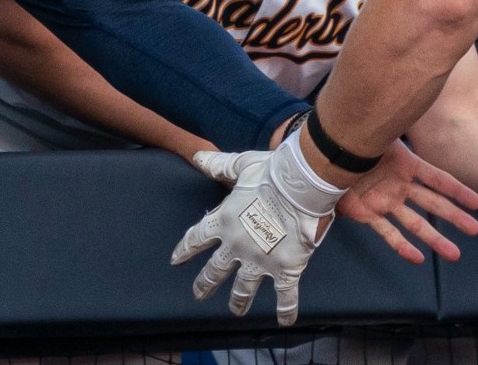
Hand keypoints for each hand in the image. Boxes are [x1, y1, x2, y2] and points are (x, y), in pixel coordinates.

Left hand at [174, 139, 344, 322]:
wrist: (300, 186)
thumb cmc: (270, 173)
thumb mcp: (241, 166)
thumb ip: (218, 165)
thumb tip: (196, 157)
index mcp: (223, 221)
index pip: (196, 238)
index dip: (185, 249)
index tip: (176, 260)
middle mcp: (236, 245)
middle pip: (214, 270)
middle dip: (205, 284)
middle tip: (199, 294)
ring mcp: (259, 261)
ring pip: (243, 288)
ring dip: (238, 301)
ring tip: (236, 311)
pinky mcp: (284, 269)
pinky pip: (284, 295)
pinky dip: (285, 310)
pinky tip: (285, 321)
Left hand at [336, 139, 477, 262]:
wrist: (324, 154)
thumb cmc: (354, 139)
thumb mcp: (379, 133)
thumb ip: (393, 127)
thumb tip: (412, 104)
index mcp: (406, 164)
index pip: (438, 179)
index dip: (457, 190)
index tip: (477, 203)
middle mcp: (400, 185)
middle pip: (433, 203)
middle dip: (454, 216)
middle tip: (474, 230)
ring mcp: (386, 202)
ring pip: (415, 223)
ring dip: (434, 239)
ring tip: (453, 253)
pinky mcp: (369, 215)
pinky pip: (388, 234)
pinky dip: (401, 246)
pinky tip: (417, 258)